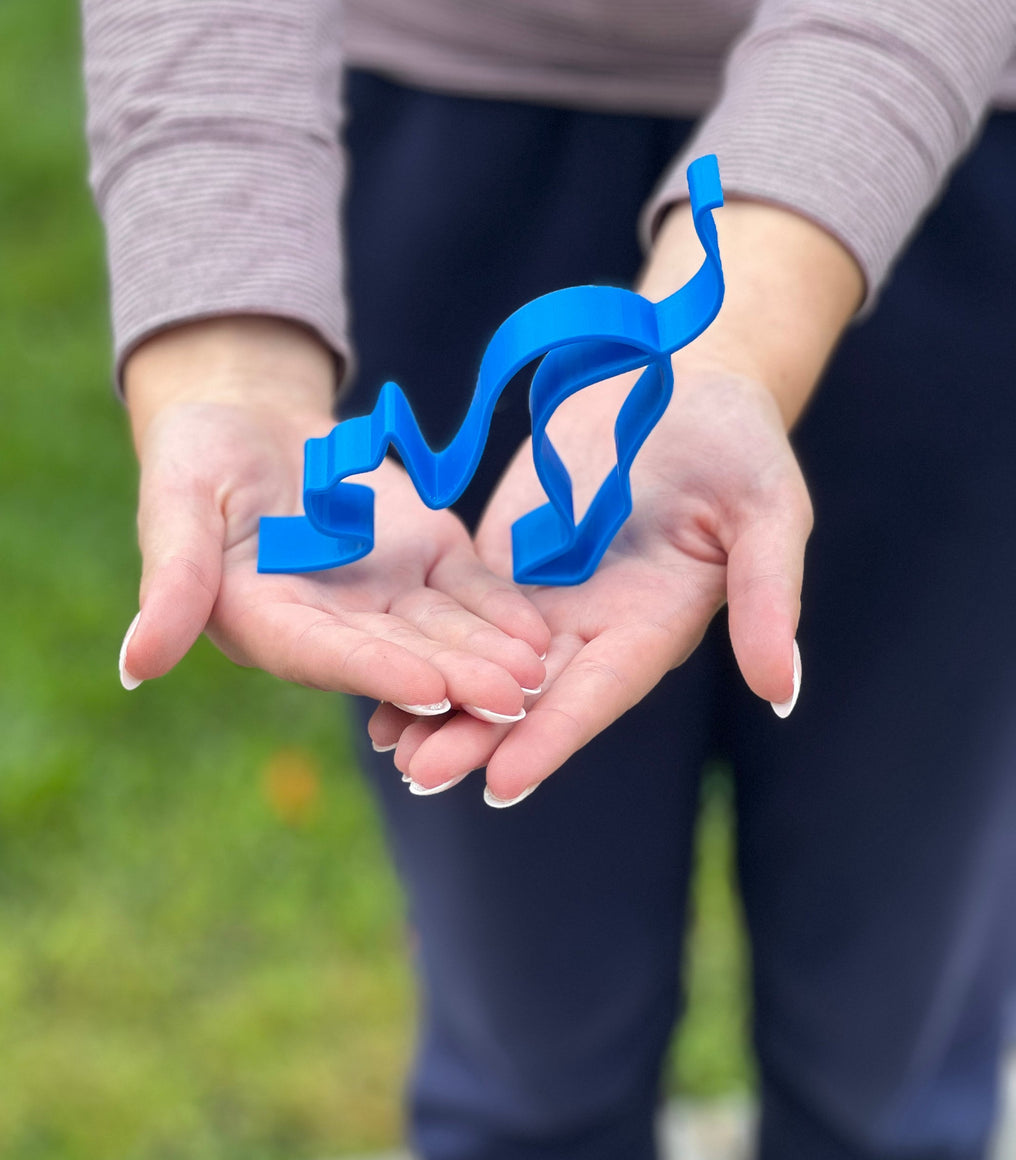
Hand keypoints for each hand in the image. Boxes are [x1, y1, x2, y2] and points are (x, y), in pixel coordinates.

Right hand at [119, 318, 547, 711]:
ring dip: (490, 655)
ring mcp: (384, 597)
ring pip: (443, 631)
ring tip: (540, 673)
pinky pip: (467, 590)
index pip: (328, 654)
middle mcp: (333, 625)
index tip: (429, 689)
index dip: (377, 671)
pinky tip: (540, 629)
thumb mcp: (178, 506)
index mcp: (268, 622)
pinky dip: (501, 609)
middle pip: (399, 655)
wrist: (251, 417)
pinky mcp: (423, 561)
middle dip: (457, 678)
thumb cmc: (198, 458)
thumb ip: (171, 582)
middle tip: (513, 698)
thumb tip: (135, 668)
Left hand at [369, 364, 809, 798]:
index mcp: (657, 624)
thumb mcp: (768, 508)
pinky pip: (463, 613)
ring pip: (487, 666)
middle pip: (533, 695)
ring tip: (386, 743)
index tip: (503, 784)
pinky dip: (427, 644)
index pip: (600, 692)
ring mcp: (548, 596)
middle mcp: (598, 625)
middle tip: (420, 774)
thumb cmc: (736, 438)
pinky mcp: (509, 560)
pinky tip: (379, 668)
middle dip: (479, 736)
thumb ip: (766, 595)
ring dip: (442, 704)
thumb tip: (780, 691)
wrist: (676, 375)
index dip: (553, 736)